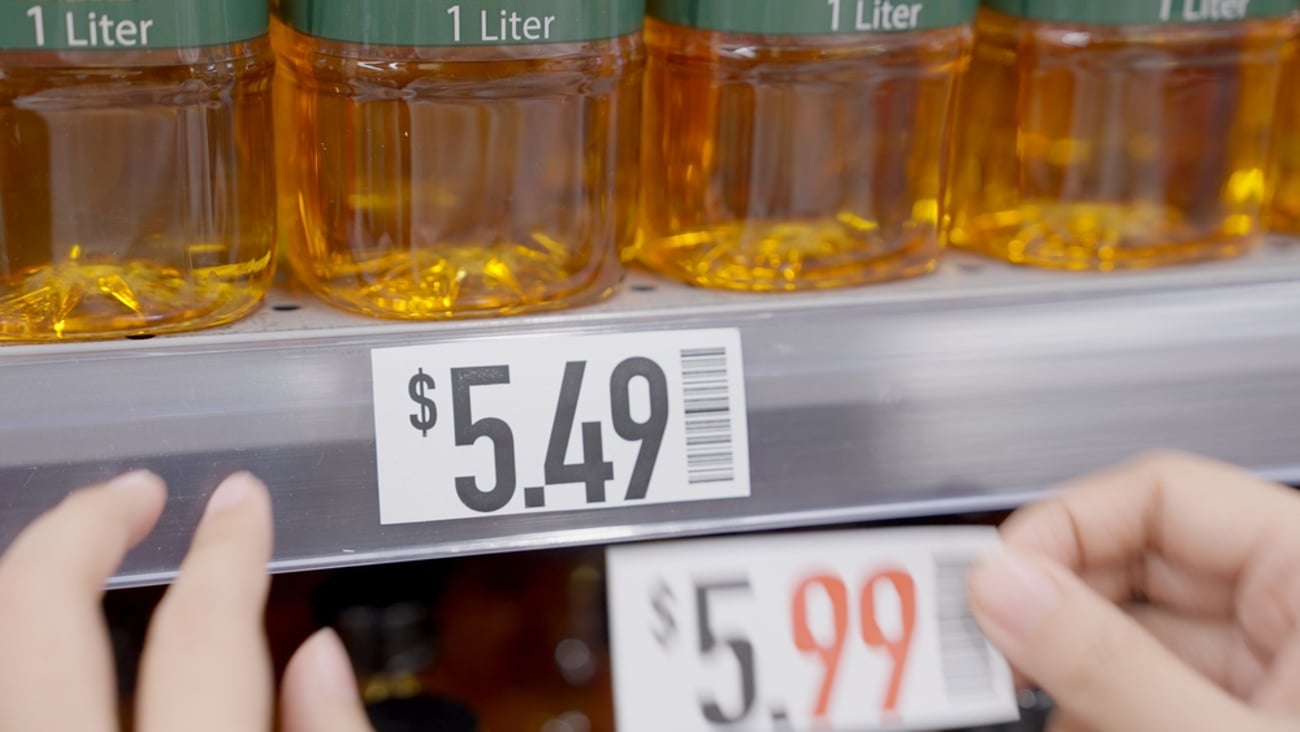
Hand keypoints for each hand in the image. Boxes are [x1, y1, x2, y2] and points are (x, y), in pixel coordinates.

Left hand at [0, 470, 373, 731]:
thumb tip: (320, 659)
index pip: (200, 632)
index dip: (228, 549)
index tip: (243, 502)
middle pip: (36, 612)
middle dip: (81, 528)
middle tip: (130, 493)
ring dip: (28, 583)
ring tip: (79, 548)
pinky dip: (16, 651)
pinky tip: (49, 643)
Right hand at [968, 452, 1299, 731]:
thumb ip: (1113, 664)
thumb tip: (1006, 591)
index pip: (1163, 492)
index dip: (1064, 525)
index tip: (995, 579)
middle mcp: (1293, 610)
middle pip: (1134, 562)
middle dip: (1051, 604)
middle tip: (987, 642)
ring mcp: (1274, 669)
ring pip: (1134, 629)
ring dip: (1062, 659)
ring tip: (1017, 691)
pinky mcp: (1247, 714)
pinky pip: (1153, 683)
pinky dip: (1094, 700)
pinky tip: (1065, 720)